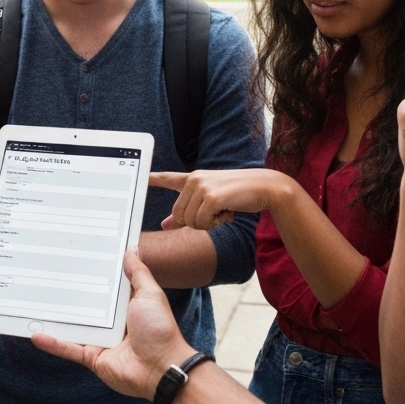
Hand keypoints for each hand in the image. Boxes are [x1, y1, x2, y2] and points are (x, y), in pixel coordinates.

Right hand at [31, 250, 196, 399]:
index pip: (105, 286)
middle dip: (68, 293)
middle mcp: (112, 322)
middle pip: (85, 305)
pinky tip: (35, 334)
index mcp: (126, 306)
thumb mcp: (150, 294)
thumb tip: (130, 250)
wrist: (162, 368)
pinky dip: (53, 343)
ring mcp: (101, 340)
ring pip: (73, 326)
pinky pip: (69, 348)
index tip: (76, 257)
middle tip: (46, 274)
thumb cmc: (160, 330)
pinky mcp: (92, 357)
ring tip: (33, 303)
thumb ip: (138, 273)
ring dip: (54, 318)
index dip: (93, 272)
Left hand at [151, 169, 288, 230]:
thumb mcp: (211, 202)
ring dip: (208, 224)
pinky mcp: (212, 196)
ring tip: (223, 211)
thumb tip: (165, 225)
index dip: (152, 179)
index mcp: (193, 178)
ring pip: (190, 221)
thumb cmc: (238, 195)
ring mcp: (202, 187)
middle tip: (216, 214)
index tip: (139, 178)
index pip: (168, 178)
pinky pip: (202, 222)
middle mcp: (194, 180)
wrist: (264, 187)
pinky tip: (228, 213)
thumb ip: (187, 212)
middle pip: (179, 215)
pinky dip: (215, 224)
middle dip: (196, 222)